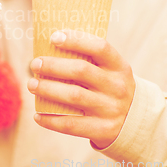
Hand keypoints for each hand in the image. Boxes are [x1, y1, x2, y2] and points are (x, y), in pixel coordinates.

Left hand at [27, 30, 135, 148]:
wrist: (135, 123)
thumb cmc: (110, 89)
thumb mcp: (110, 72)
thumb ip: (89, 60)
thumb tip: (49, 47)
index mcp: (119, 67)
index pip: (100, 48)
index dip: (76, 40)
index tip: (53, 37)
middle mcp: (117, 87)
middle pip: (81, 71)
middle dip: (53, 66)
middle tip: (35, 64)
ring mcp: (110, 109)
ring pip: (73, 96)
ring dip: (47, 89)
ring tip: (32, 84)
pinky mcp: (102, 129)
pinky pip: (71, 124)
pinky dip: (50, 119)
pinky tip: (37, 115)